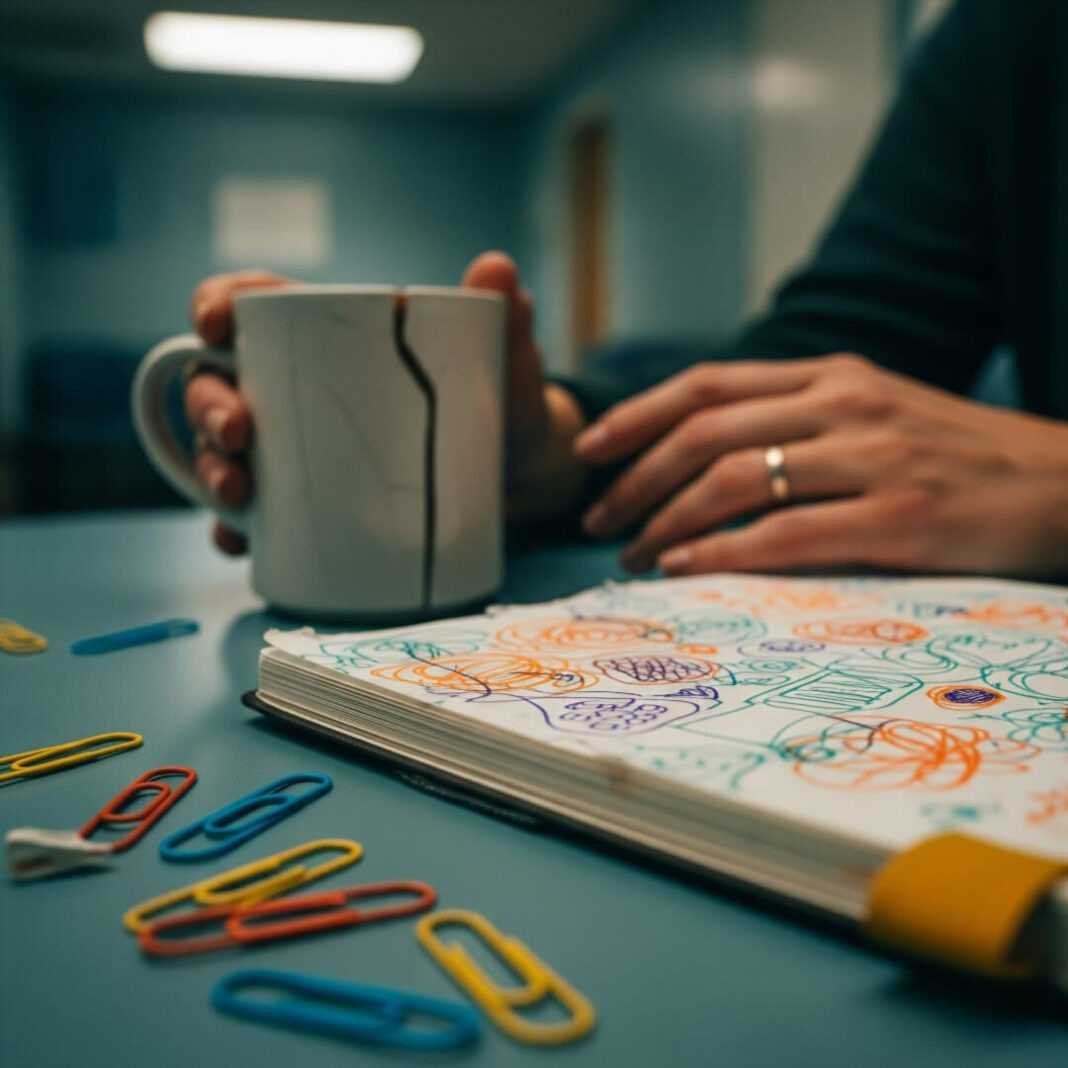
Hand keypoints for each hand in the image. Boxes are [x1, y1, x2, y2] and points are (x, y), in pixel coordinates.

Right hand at [184, 255, 587, 554]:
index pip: (252, 303)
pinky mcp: (305, 507)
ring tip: (238, 495)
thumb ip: (504, 320)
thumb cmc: (500, 404)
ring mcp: (295, 450)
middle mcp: (296, 389)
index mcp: (330, 335)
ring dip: (212, 470)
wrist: (519, 481)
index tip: (215, 324)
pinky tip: (241, 541)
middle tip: (238, 433)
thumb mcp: (503, 364)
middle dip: (208, 405)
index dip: (214, 304)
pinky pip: (253, 519)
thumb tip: (498, 269)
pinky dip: (236, 529)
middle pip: (219, 382)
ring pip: (223, 451)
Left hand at [574, 353, 1067, 577]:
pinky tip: (685, 567)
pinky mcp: (901, 515)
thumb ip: (801, 420)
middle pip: (705, 430)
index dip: (638, 415)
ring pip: (735, 478)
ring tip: (633, 553)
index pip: (708, 384)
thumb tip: (709, 456)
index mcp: (833, 375)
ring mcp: (874, 456)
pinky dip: (723, 551)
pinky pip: (787, 533)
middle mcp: (844, 403)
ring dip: (667, 518)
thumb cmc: (960, 458)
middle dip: (634, 477)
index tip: (592, 450)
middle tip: (596, 519)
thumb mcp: (878, 413)